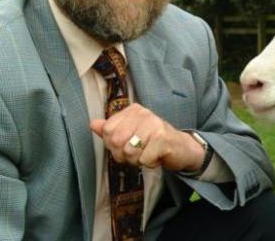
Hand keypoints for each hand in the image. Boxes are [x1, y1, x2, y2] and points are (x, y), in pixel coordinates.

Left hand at [89, 103, 205, 170]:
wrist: (182, 148)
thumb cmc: (154, 141)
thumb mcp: (132, 133)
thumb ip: (112, 129)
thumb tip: (93, 124)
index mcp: (133, 110)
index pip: (108, 131)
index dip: (114, 146)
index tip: (128, 146)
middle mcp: (143, 113)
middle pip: (116, 142)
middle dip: (125, 155)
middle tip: (138, 153)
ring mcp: (153, 124)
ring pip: (129, 152)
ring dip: (138, 160)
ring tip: (148, 154)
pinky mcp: (162, 138)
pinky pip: (144, 159)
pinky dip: (150, 164)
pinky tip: (157, 157)